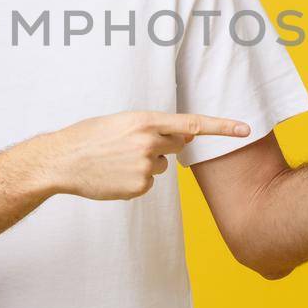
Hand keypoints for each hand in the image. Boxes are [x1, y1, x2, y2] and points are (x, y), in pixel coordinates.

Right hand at [31, 110, 251, 199]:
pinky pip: (148, 183)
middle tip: (132, 144)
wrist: (62, 161)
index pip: (193, 123)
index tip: (245, 129)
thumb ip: (153, 126)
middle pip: (177, 145)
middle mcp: (149, 142)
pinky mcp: (138, 187)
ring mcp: (144, 166)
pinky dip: (134, 180)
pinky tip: (114, 175)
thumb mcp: (121, 121)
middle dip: (163, 145)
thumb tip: (185, 137)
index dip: (223, 127)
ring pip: (161, 166)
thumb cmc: (89, 136)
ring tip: (116, 160)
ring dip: (145, 163)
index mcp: (145, 120)